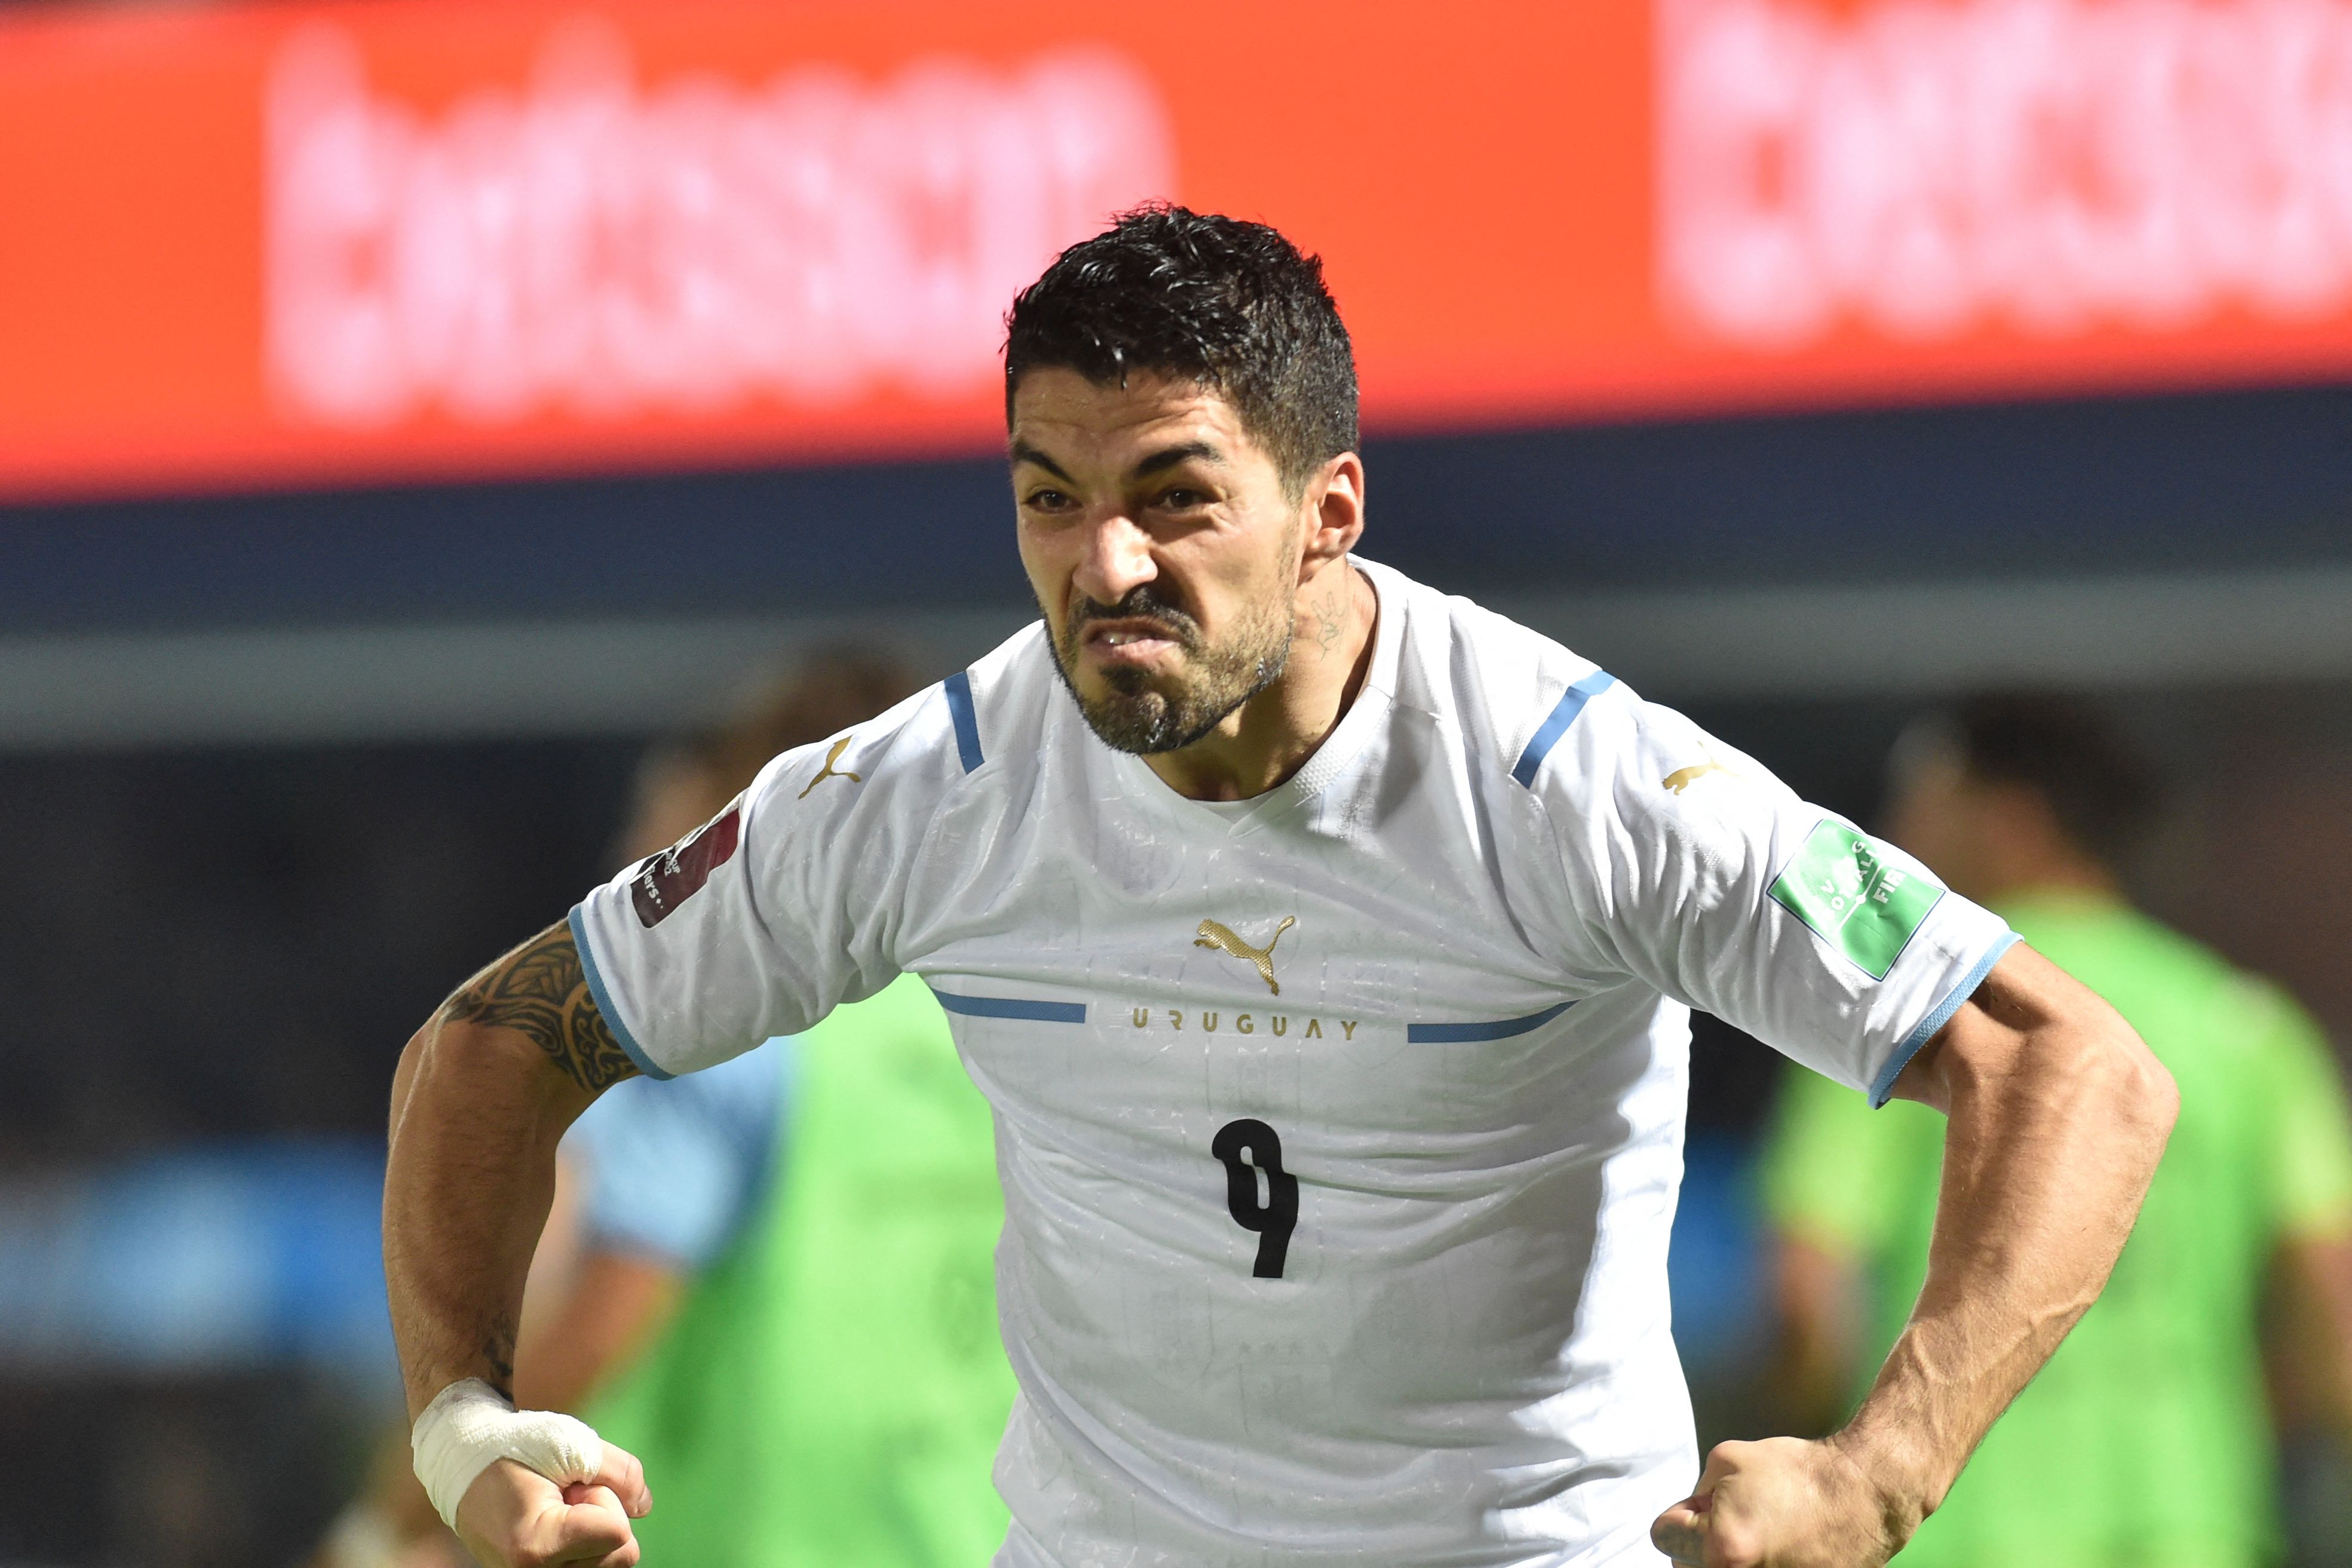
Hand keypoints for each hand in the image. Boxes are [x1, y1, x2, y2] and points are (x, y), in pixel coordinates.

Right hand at [451, 1447, 651, 1567]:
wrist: (467, 1466)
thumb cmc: (516, 1448)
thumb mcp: (573, 1444)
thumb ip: (621, 1473)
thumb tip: (643, 1507)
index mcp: (536, 1548)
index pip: (617, 1533)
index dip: (602, 1497)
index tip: (567, 1485)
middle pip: (621, 1556)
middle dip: (603, 1517)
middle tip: (562, 1497)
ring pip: (611, 1564)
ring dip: (595, 1533)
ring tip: (558, 1511)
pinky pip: (593, 1565)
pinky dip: (588, 1546)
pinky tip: (560, 1529)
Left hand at [1650, 1437, 1904, 1567]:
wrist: (1865, 1494)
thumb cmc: (1798, 1473)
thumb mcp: (1727, 1461)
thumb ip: (1696, 1494)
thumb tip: (1687, 1518)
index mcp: (1721, 1549)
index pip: (1663, 1537)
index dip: (1683, 1516)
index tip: (1706, 1508)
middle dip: (1699, 1545)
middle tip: (1735, 1523)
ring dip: (1729, 1559)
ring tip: (1759, 1537)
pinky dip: (1761, 1565)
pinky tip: (1781, 1551)